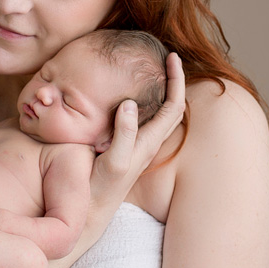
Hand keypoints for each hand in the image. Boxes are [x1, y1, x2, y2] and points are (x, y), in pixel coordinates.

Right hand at [90, 52, 185, 212]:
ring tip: (156, 72)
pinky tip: (132, 97)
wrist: (91, 210)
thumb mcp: (113, 160)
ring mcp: (140, 147)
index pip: (174, 105)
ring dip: (164, 92)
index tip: (171, 57)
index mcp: (150, 142)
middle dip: (175, 81)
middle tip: (168, 59)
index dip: (177, 79)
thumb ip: (124, 133)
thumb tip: (129, 102)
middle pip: (173, 107)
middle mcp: (149, 143)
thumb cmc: (101, 188)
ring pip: (162, 114)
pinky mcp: (129, 149)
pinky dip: (146, 103)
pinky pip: (146, 120)